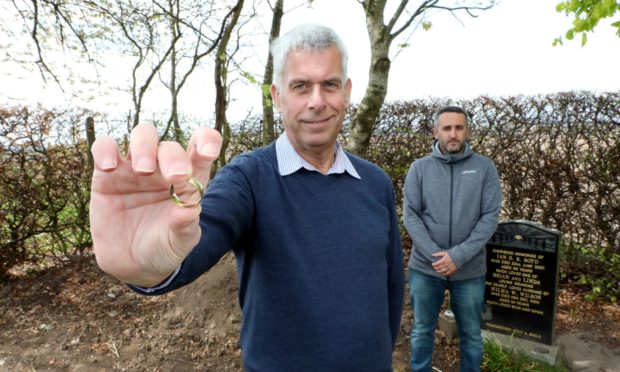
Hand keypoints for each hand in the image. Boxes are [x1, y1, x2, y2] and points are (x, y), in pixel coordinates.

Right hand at [89, 123, 221, 286]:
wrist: (133, 266)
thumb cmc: (164, 248)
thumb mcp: (180, 241)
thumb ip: (185, 224)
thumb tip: (191, 208)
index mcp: (188, 179)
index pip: (203, 147)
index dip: (207, 140)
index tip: (208, 151)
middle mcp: (163, 168)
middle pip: (170, 145)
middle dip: (173, 156)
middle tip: (174, 176)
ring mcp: (135, 168)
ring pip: (142, 135)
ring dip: (144, 146)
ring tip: (143, 170)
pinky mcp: (107, 174)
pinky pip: (104, 147)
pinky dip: (105, 149)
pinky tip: (109, 166)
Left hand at [432, 251, 456, 275]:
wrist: (459, 257)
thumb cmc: (451, 254)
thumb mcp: (444, 253)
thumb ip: (438, 254)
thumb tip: (432, 254)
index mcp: (444, 260)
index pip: (436, 264)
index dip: (433, 264)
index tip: (433, 264)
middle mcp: (446, 265)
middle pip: (438, 268)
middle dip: (435, 268)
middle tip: (434, 267)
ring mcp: (449, 268)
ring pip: (442, 271)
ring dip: (438, 271)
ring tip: (437, 270)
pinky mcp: (452, 270)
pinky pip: (447, 274)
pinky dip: (443, 274)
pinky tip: (442, 273)